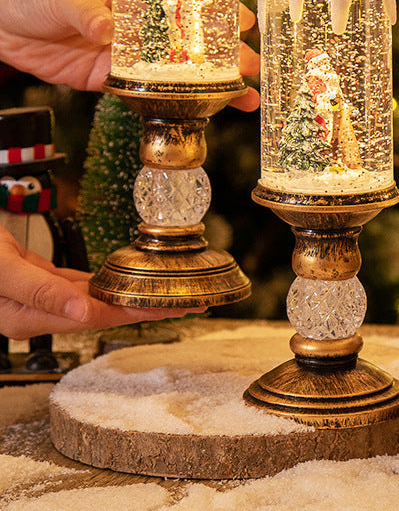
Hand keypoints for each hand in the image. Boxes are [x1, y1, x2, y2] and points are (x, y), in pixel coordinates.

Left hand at [0, 0, 259, 110]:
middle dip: (226, 54)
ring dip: (212, 85)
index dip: (220, 9)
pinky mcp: (114, 78)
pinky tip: (201, 112)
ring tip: (244, 99)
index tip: (246, 22)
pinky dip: (175, 103)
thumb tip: (106, 31)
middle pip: (193, 39)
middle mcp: (143, 23)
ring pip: (180, 70)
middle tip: (253, 68)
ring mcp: (132, 53)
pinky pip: (151, 93)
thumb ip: (88, 12)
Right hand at [0, 228, 204, 339]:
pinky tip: (124, 282)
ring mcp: (44, 299)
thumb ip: (41, 292)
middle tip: (192, 301)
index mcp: (35, 316)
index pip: (101, 316)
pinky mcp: (42, 282)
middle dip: (150, 307)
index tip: (175, 307)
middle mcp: (44, 312)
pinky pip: (82, 287)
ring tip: (170, 291)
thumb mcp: (4, 271)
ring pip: (99, 299)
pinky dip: (106, 284)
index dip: (140, 312)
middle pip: (108, 311)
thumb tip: (84, 312)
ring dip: (134, 295)